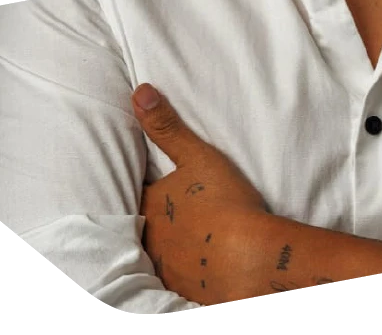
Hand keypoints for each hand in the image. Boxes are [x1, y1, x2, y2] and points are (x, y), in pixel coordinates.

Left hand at [132, 83, 285, 305]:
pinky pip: (176, 279)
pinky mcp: (185, 290)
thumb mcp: (197, 156)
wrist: (251, 256)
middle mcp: (149, 241)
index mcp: (150, 207)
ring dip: (160, 249)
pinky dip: (180, 272)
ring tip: (172, 243)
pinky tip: (191, 269)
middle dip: (144, 222)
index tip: (134, 184)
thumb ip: (166, 126)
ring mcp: (165, 269)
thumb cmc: (224, 202)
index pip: (130, 195)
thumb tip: (139, 92)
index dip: (133, 189)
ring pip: (153, 257)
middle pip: (138, 229)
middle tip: (156, 217)